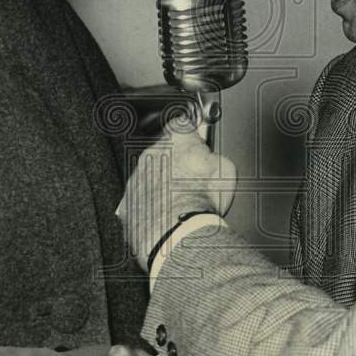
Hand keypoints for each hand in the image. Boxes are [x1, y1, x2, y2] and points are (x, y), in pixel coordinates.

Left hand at [116, 125, 236, 270]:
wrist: (176, 231)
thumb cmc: (201, 201)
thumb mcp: (226, 169)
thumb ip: (216, 155)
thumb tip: (216, 157)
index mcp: (177, 140)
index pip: (182, 124)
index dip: (192, 132)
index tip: (197, 140)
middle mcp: (152, 154)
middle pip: (165, 150)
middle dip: (177, 162)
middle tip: (194, 179)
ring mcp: (137, 176)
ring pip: (150, 174)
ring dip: (163, 183)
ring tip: (182, 201)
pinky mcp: (128, 200)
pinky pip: (140, 196)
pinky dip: (151, 203)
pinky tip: (166, 213)